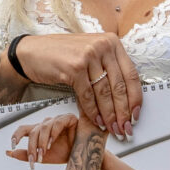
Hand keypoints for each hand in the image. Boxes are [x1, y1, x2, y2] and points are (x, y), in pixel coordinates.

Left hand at [5, 114, 101, 165]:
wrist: (84, 158)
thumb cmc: (65, 155)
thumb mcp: (43, 157)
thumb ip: (26, 155)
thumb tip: (8, 152)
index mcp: (39, 131)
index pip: (23, 129)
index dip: (16, 135)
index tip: (12, 145)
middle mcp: (46, 124)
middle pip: (33, 131)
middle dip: (32, 147)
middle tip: (34, 161)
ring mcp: (56, 120)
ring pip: (43, 127)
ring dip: (41, 143)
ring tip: (43, 154)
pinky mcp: (68, 118)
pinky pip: (57, 122)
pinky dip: (52, 134)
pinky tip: (51, 144)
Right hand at [8, 33, 141, 138]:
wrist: (32, 52)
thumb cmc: (62, 54)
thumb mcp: (91, 54)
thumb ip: (108, 68)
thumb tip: (125, 98)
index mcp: (112, 42)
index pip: (131, 74)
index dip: (135, 98)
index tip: (136, 114)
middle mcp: (102, 46)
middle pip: (119, 86)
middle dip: (123, 112)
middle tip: (126, 128)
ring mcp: (88, 56)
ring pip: (105, 93)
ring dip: (109, 115)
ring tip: (112, 128)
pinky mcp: (74, 68)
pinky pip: (88, 96)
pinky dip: (93, 112)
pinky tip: (97, 121)